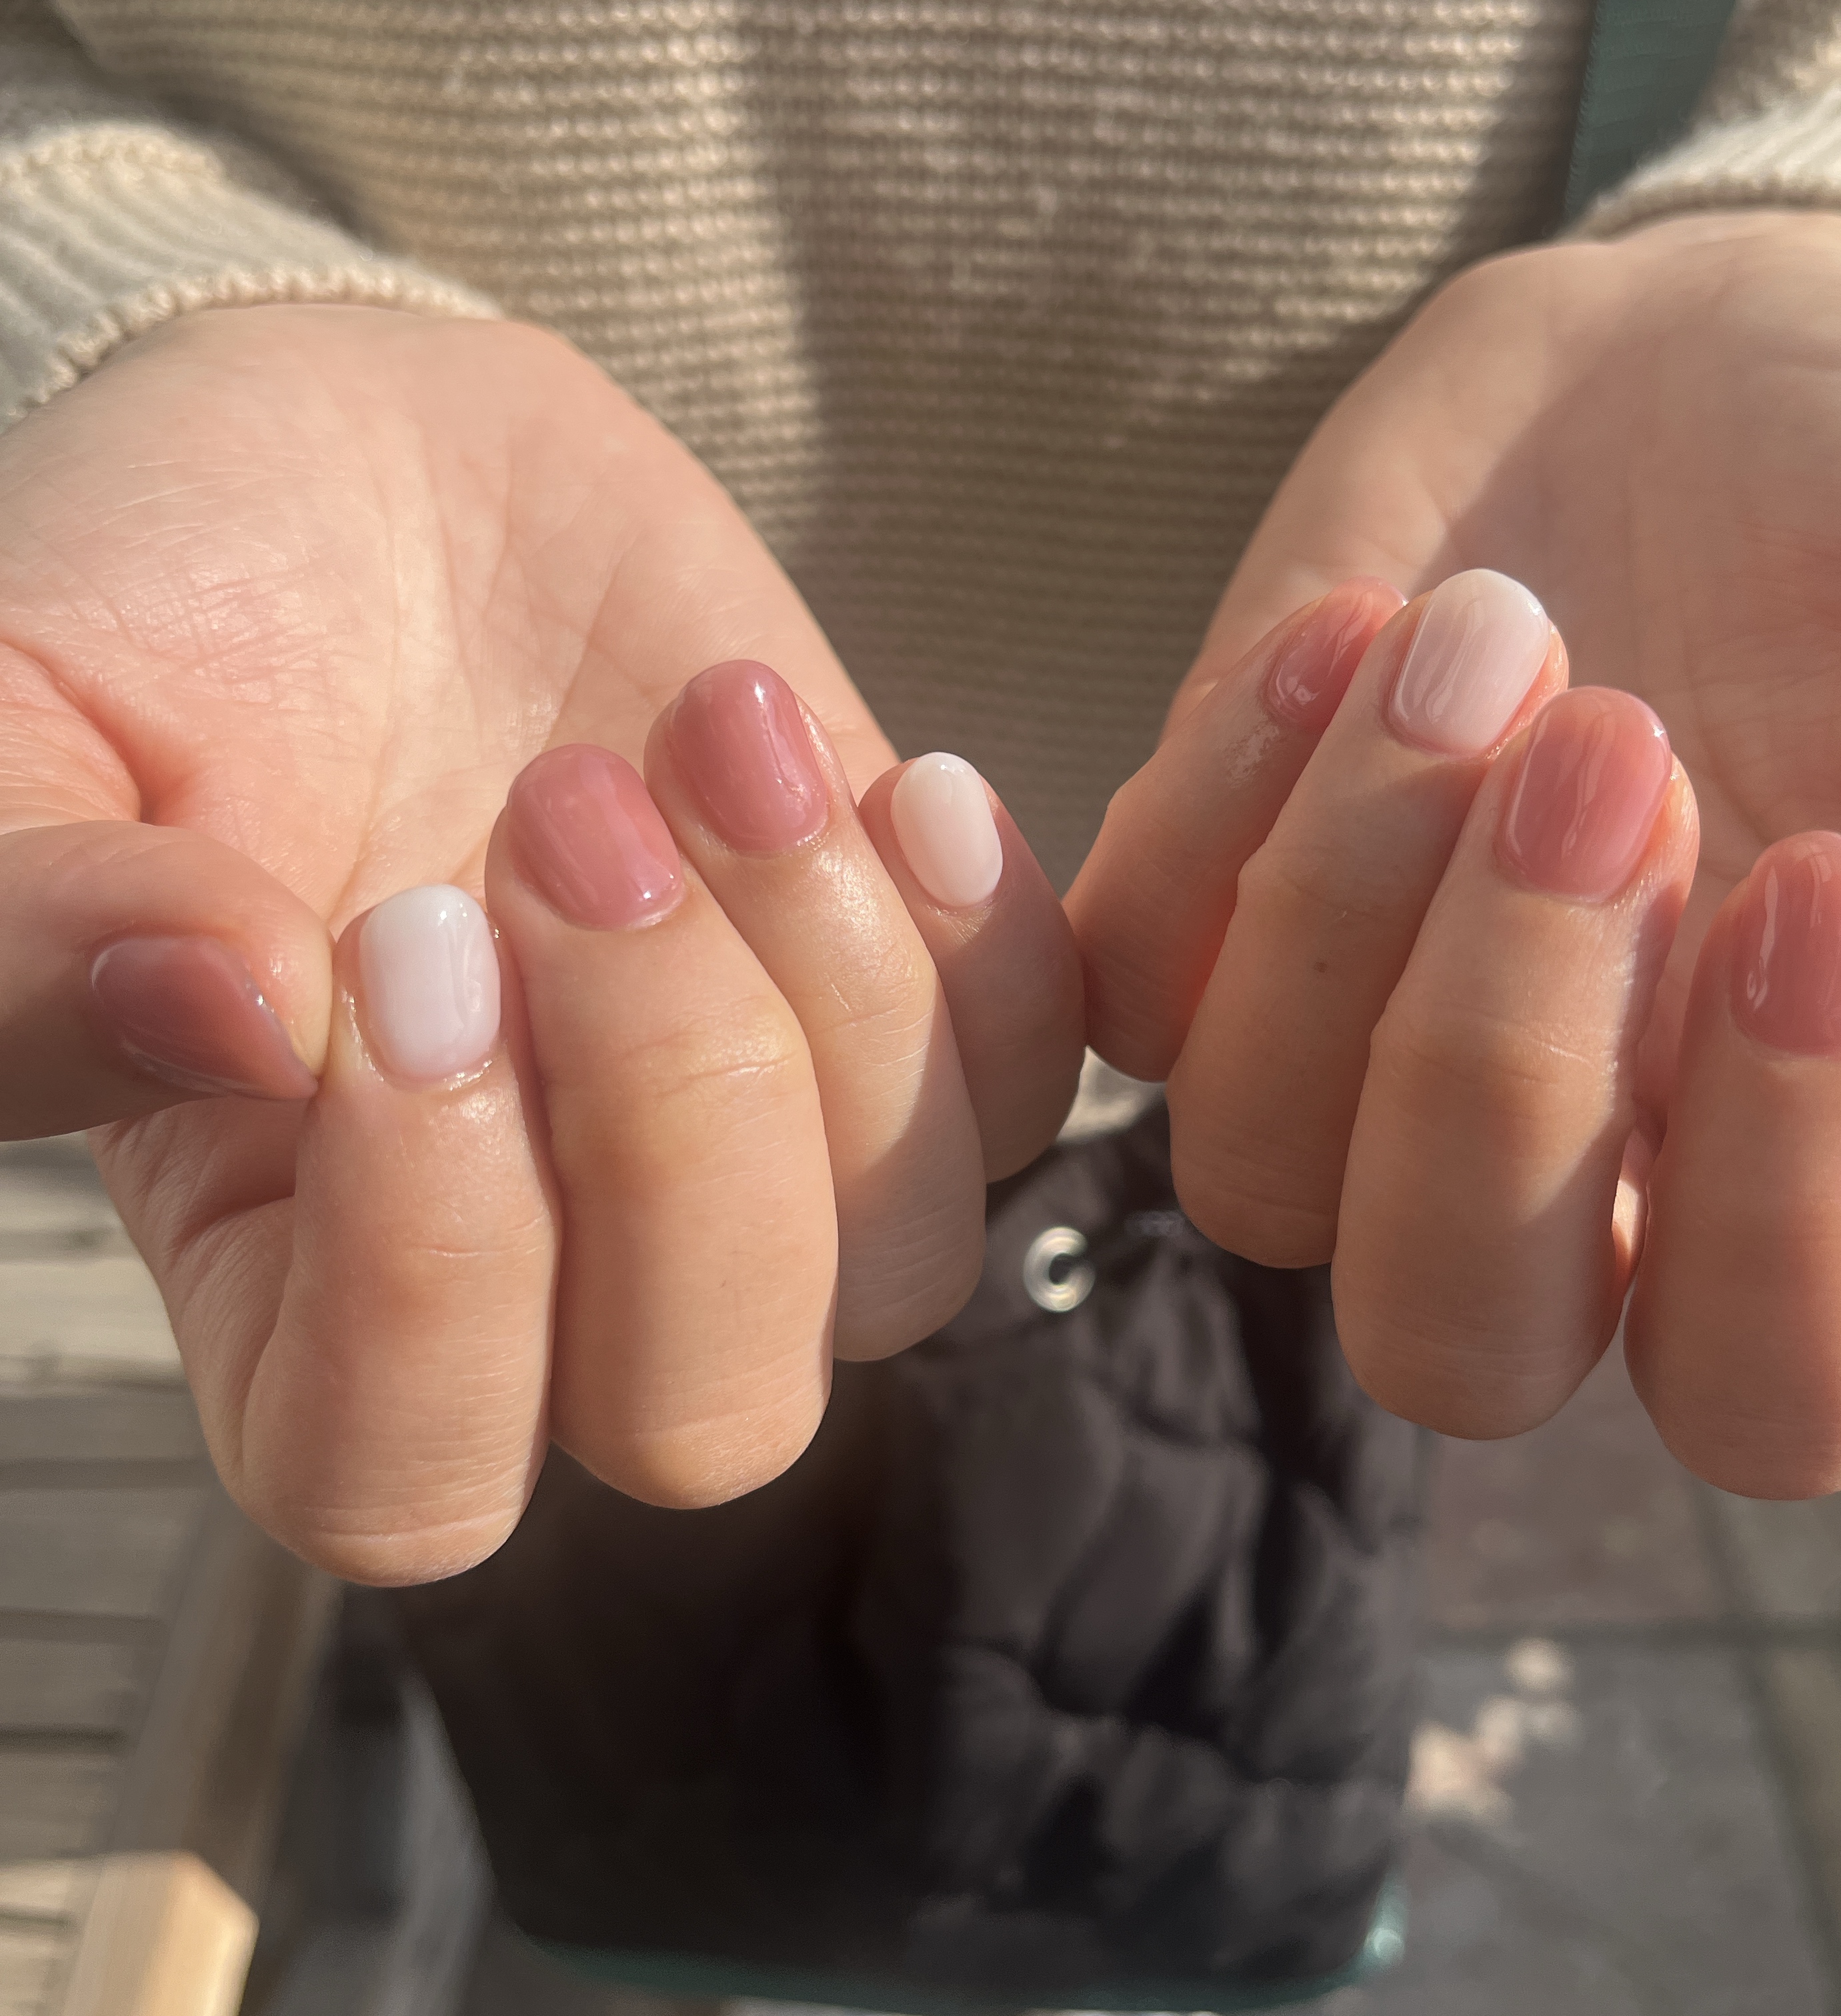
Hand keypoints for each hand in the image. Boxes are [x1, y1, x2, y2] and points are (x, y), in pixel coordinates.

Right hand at [0, 306, 1080, 1579]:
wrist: (367, 463)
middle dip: (680, 1113)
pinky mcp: (892, 999)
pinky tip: (885, 776)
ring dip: (841, 991)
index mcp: (295, 1268)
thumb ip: (26, 937)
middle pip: (707, 1412)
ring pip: (903, 1259)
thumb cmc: (165, 609)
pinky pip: (1036, 1089)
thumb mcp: (8, 735)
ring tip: (706, 734)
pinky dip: (998, 952)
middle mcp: (548, 1254)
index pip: (403, 1476)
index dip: (437, 1270)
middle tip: (568, 820)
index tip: (404, 941)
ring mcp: (749, 1141)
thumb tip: (232, 1018)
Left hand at [1071, 211, 1840, 1496]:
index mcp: (1779, 1159)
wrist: (1686, 383)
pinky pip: (1109, 992)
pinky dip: (1198, 821)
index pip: (1776, 1388)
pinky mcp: (1194, 928)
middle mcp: (1547, 1166)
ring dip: (1337, 904)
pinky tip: (1333, 629)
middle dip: (1499, 1063)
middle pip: (1454, 1339)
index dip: (1794, 1215)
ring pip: (1250, 1168)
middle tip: (1606, 750)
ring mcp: (1342, 1061)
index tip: (1830, 887)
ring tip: (1472, 634)